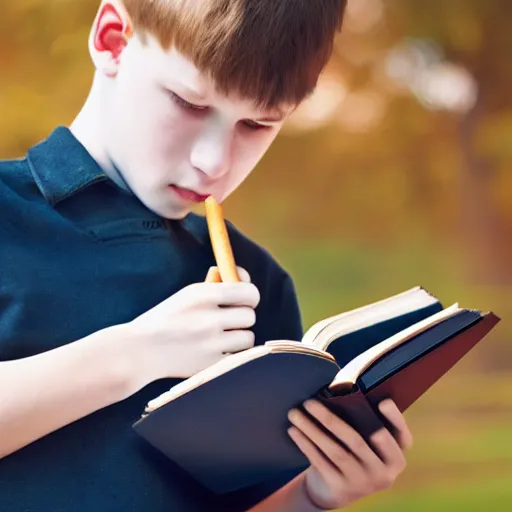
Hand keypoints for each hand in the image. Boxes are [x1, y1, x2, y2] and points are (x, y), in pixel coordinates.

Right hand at [122, 267, 258, 386]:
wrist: (141, 351)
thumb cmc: (167, 318)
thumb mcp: (188, 293)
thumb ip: (217, 284)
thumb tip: (243, 276)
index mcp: (203, 295)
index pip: (249, 292)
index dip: (250, 295)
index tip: (244, 299)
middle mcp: (209, 319)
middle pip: (250, 315)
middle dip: (242, 316)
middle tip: (229, 319)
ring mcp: (211, 344)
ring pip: (248, 337)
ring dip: (239, 336)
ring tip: (221, 336)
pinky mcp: (211, 365)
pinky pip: (238, 357)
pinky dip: (230, 354)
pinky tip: (215, 350)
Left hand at [287, 399, 412, 509]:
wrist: (335, 490)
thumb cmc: (353, 452)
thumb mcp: (367, 444)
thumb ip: (366, 422)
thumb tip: (344, 385)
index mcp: (396, 457)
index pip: (402, 437)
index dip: (395, 419)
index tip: (384, 401)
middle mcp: (384, 473)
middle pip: (357, 440)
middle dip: (330, 419)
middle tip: (309, 401)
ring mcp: (363, 483)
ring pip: (335, 451)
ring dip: (312, 429)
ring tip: (295, 413)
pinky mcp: (342, 489)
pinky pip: (321, 462)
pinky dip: (306, 444)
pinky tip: (294, 430)